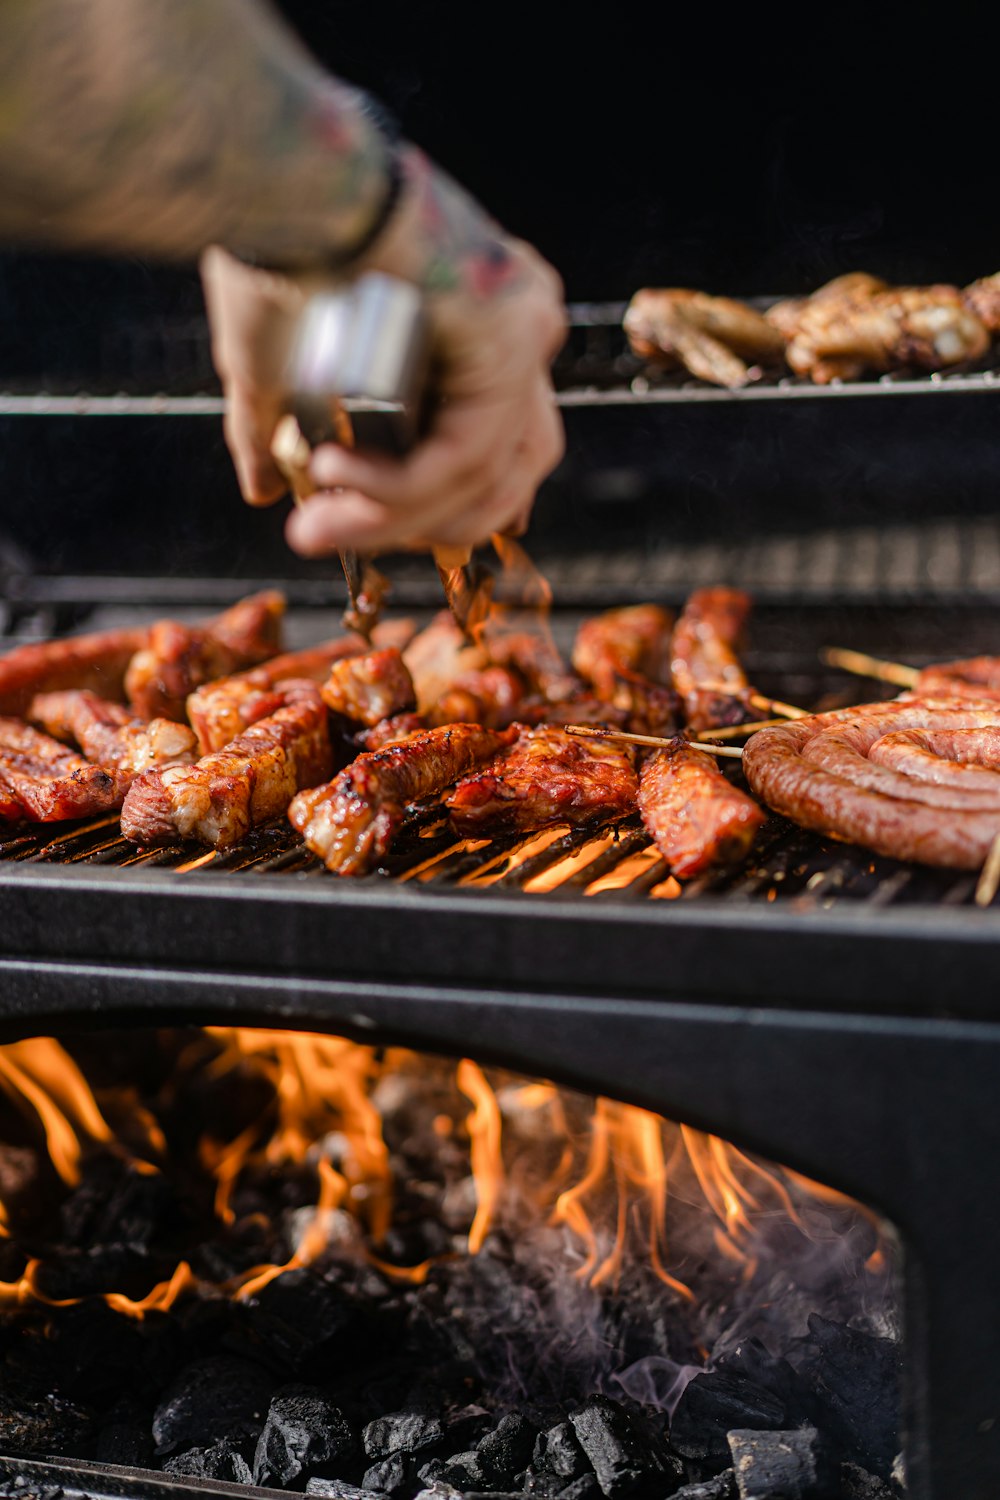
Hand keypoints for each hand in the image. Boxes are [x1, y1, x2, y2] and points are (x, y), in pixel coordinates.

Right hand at [202, 149, 566, 555]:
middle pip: (504, 475)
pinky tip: (336, 480)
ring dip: (394, 518)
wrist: (279, 182)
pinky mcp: (509, 341)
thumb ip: (277, 430)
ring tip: (318, 524)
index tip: (354, 530)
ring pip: (481, 475)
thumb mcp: (275, 363)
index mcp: (483, 329)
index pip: (491, 455)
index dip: (433, 514)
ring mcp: (523, 333)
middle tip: (334, 535)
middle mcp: (518, 329)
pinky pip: (465, 452)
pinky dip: (398, 486)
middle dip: (420, 527)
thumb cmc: (275, 248)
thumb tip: (262, 490)